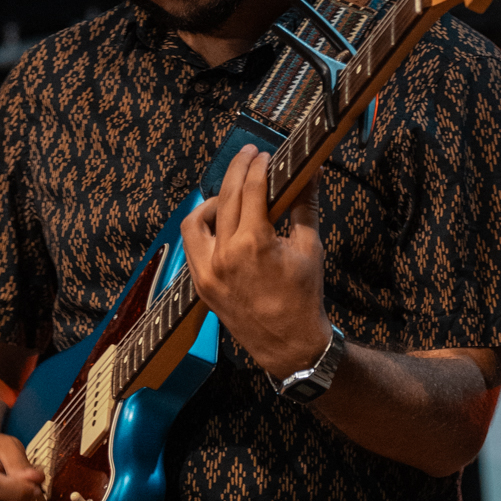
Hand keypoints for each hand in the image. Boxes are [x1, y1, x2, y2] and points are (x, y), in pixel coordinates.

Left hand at [180, 144, 331, 379]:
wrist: (290, 344)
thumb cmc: (304, 297)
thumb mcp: (309, 247)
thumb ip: (304, 205)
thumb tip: (309, 172)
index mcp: (254, 243)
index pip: (252, 189)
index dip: (259, 166)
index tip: (265, 156)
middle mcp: (225, 255)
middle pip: (225, 196)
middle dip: (237, 170)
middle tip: (248, 156)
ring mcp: (208, 271)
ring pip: (196, 219)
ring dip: (212, 200)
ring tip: (230, 194)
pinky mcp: (201, 284)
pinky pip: (192, 246)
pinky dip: (203, 228)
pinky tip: (219, 222)